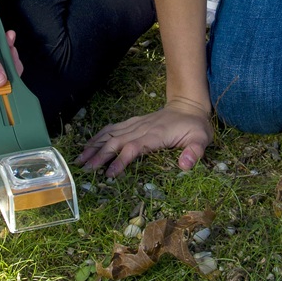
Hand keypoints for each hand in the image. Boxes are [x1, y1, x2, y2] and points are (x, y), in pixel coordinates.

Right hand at [77, 98, 212, 177]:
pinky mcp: (133, 122)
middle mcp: (142, 128)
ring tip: (80, 158)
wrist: (189, 107)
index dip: (121, 160)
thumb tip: (185, 166)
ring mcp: (136, 124)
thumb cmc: (195, 127)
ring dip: (95, 145)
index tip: (109, 174)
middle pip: (117, 141)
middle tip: (84, 169)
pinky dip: (99, 136)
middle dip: (100, 155)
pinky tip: (89, 145)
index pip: (134, 147)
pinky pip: (113, 128)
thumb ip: (194, 152)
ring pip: (111, 134)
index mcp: (156, 135)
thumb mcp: (202, 139)